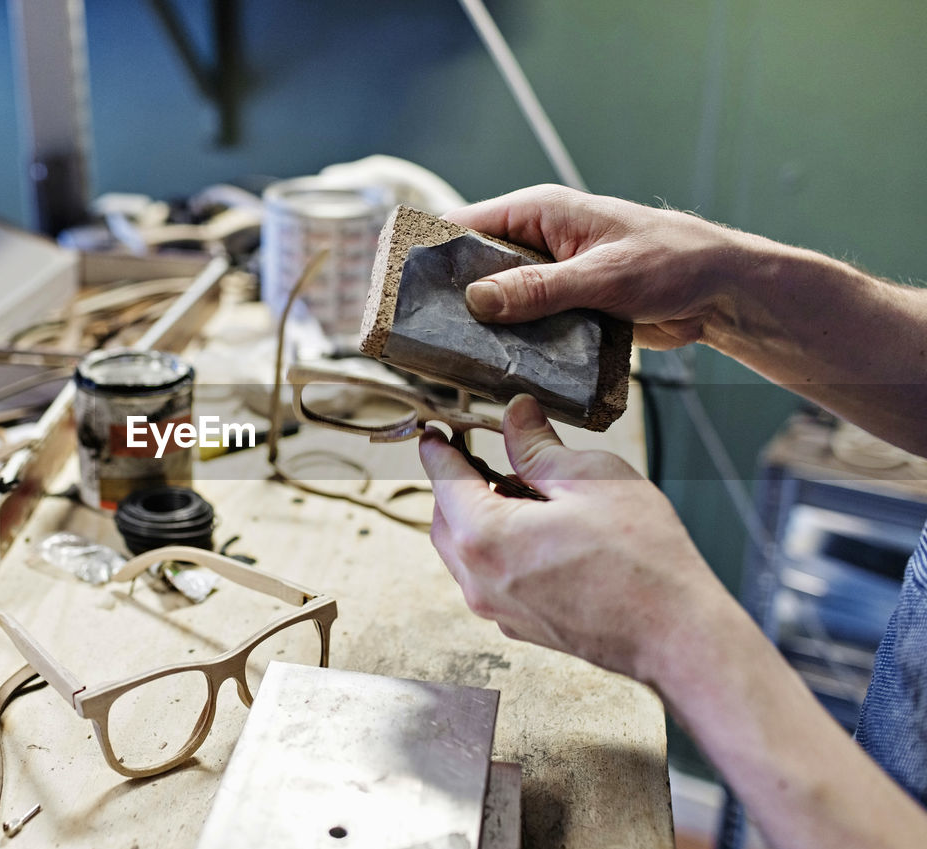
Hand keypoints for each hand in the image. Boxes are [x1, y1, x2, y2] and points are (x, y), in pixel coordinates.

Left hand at [419, 393, 737, 683]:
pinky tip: (533, 530)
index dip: (439, 450)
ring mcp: (497, 610)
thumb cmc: (641, 559)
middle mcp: (479, 581)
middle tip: (477, 454)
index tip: (434, 433)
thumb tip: (515, 415)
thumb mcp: (589, 478)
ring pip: (463, 553)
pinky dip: (495, 549)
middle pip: (445, 520)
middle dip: (455, 484)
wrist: (675, 635)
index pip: (445, 480)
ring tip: (515, 490)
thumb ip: (538, 446)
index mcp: (486, 538)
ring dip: (476, 518)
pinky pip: (488, 578)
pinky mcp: (520, 625)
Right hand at [444, 184, 761, 350]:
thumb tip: (477, 301)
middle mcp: (538, 240)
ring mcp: (550, 275)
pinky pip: (524, 323)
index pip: (466, 223)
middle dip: (448, 296)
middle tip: (416, 331)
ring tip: (446, 355)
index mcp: (540, 212)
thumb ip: (538, 289)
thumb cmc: (672, 262)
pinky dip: (510, 342)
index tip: (396, 282)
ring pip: (497, 300)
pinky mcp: (563, 306)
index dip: (428, 250)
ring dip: (481, 326)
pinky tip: (492, 366)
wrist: (721, 292)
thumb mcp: (601, 276)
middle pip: (473, 266)